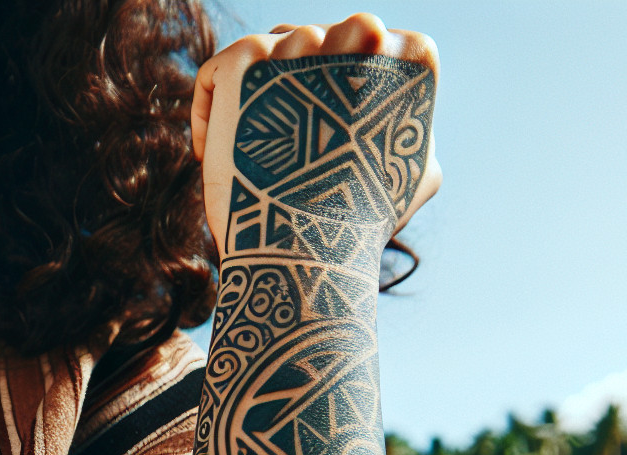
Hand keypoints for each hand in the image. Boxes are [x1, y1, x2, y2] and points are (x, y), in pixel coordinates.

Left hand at [192, 14, 441, 261]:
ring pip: (268, 51)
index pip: (364, 43)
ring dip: (258, 96)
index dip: (336, 88)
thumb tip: (405, 116)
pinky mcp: (246, 59)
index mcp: (411, 53)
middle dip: (294, 88)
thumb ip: (410, 127)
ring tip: (258, 153)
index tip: (323, 135)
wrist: (307, 250)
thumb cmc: (363, 220)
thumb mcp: (416, 169)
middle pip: (314, 40)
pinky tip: (217, 153)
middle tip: (288, 147)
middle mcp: (361, 33)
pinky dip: (210, 111)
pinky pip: (216, 72)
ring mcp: (303, 43)